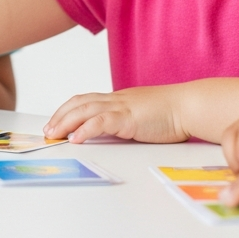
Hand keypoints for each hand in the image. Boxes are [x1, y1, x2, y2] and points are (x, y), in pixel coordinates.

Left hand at [43, 85, 190, 142]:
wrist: (190, 105)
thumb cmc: (172, 113)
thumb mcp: (143, 116)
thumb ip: (127, 120)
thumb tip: (115, 132)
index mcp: (119, 99)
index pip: (86, 99)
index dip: (69, 109)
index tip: (57, 121)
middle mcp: (116, 99)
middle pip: (79, 102)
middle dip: (61, 115)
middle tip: (48, 129)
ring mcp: (122, 107)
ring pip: (85, 110)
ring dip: (66, 122)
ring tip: (54, 134)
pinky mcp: (128, 118)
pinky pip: (101, 122)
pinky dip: (85, 129)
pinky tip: (75, 138)